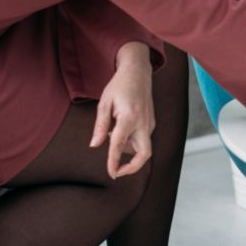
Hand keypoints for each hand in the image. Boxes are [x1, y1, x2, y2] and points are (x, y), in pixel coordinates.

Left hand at [90, 41, 155, 178]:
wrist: (138, 72)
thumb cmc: (119, 85)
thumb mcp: (104, 103)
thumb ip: (100, 126)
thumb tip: (94, 145)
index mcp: (129, 117)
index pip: (119, 145)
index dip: (113, 162)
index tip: (110, 173)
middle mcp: (143, 122)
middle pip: (144, 154)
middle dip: (132, 167)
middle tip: (117, 171)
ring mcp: (149, 123)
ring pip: (143, 148)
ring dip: (128, 151)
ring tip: (111, 135)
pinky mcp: (151, 122)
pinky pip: (143, 139)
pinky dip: (131, 142)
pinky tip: (119, 131)